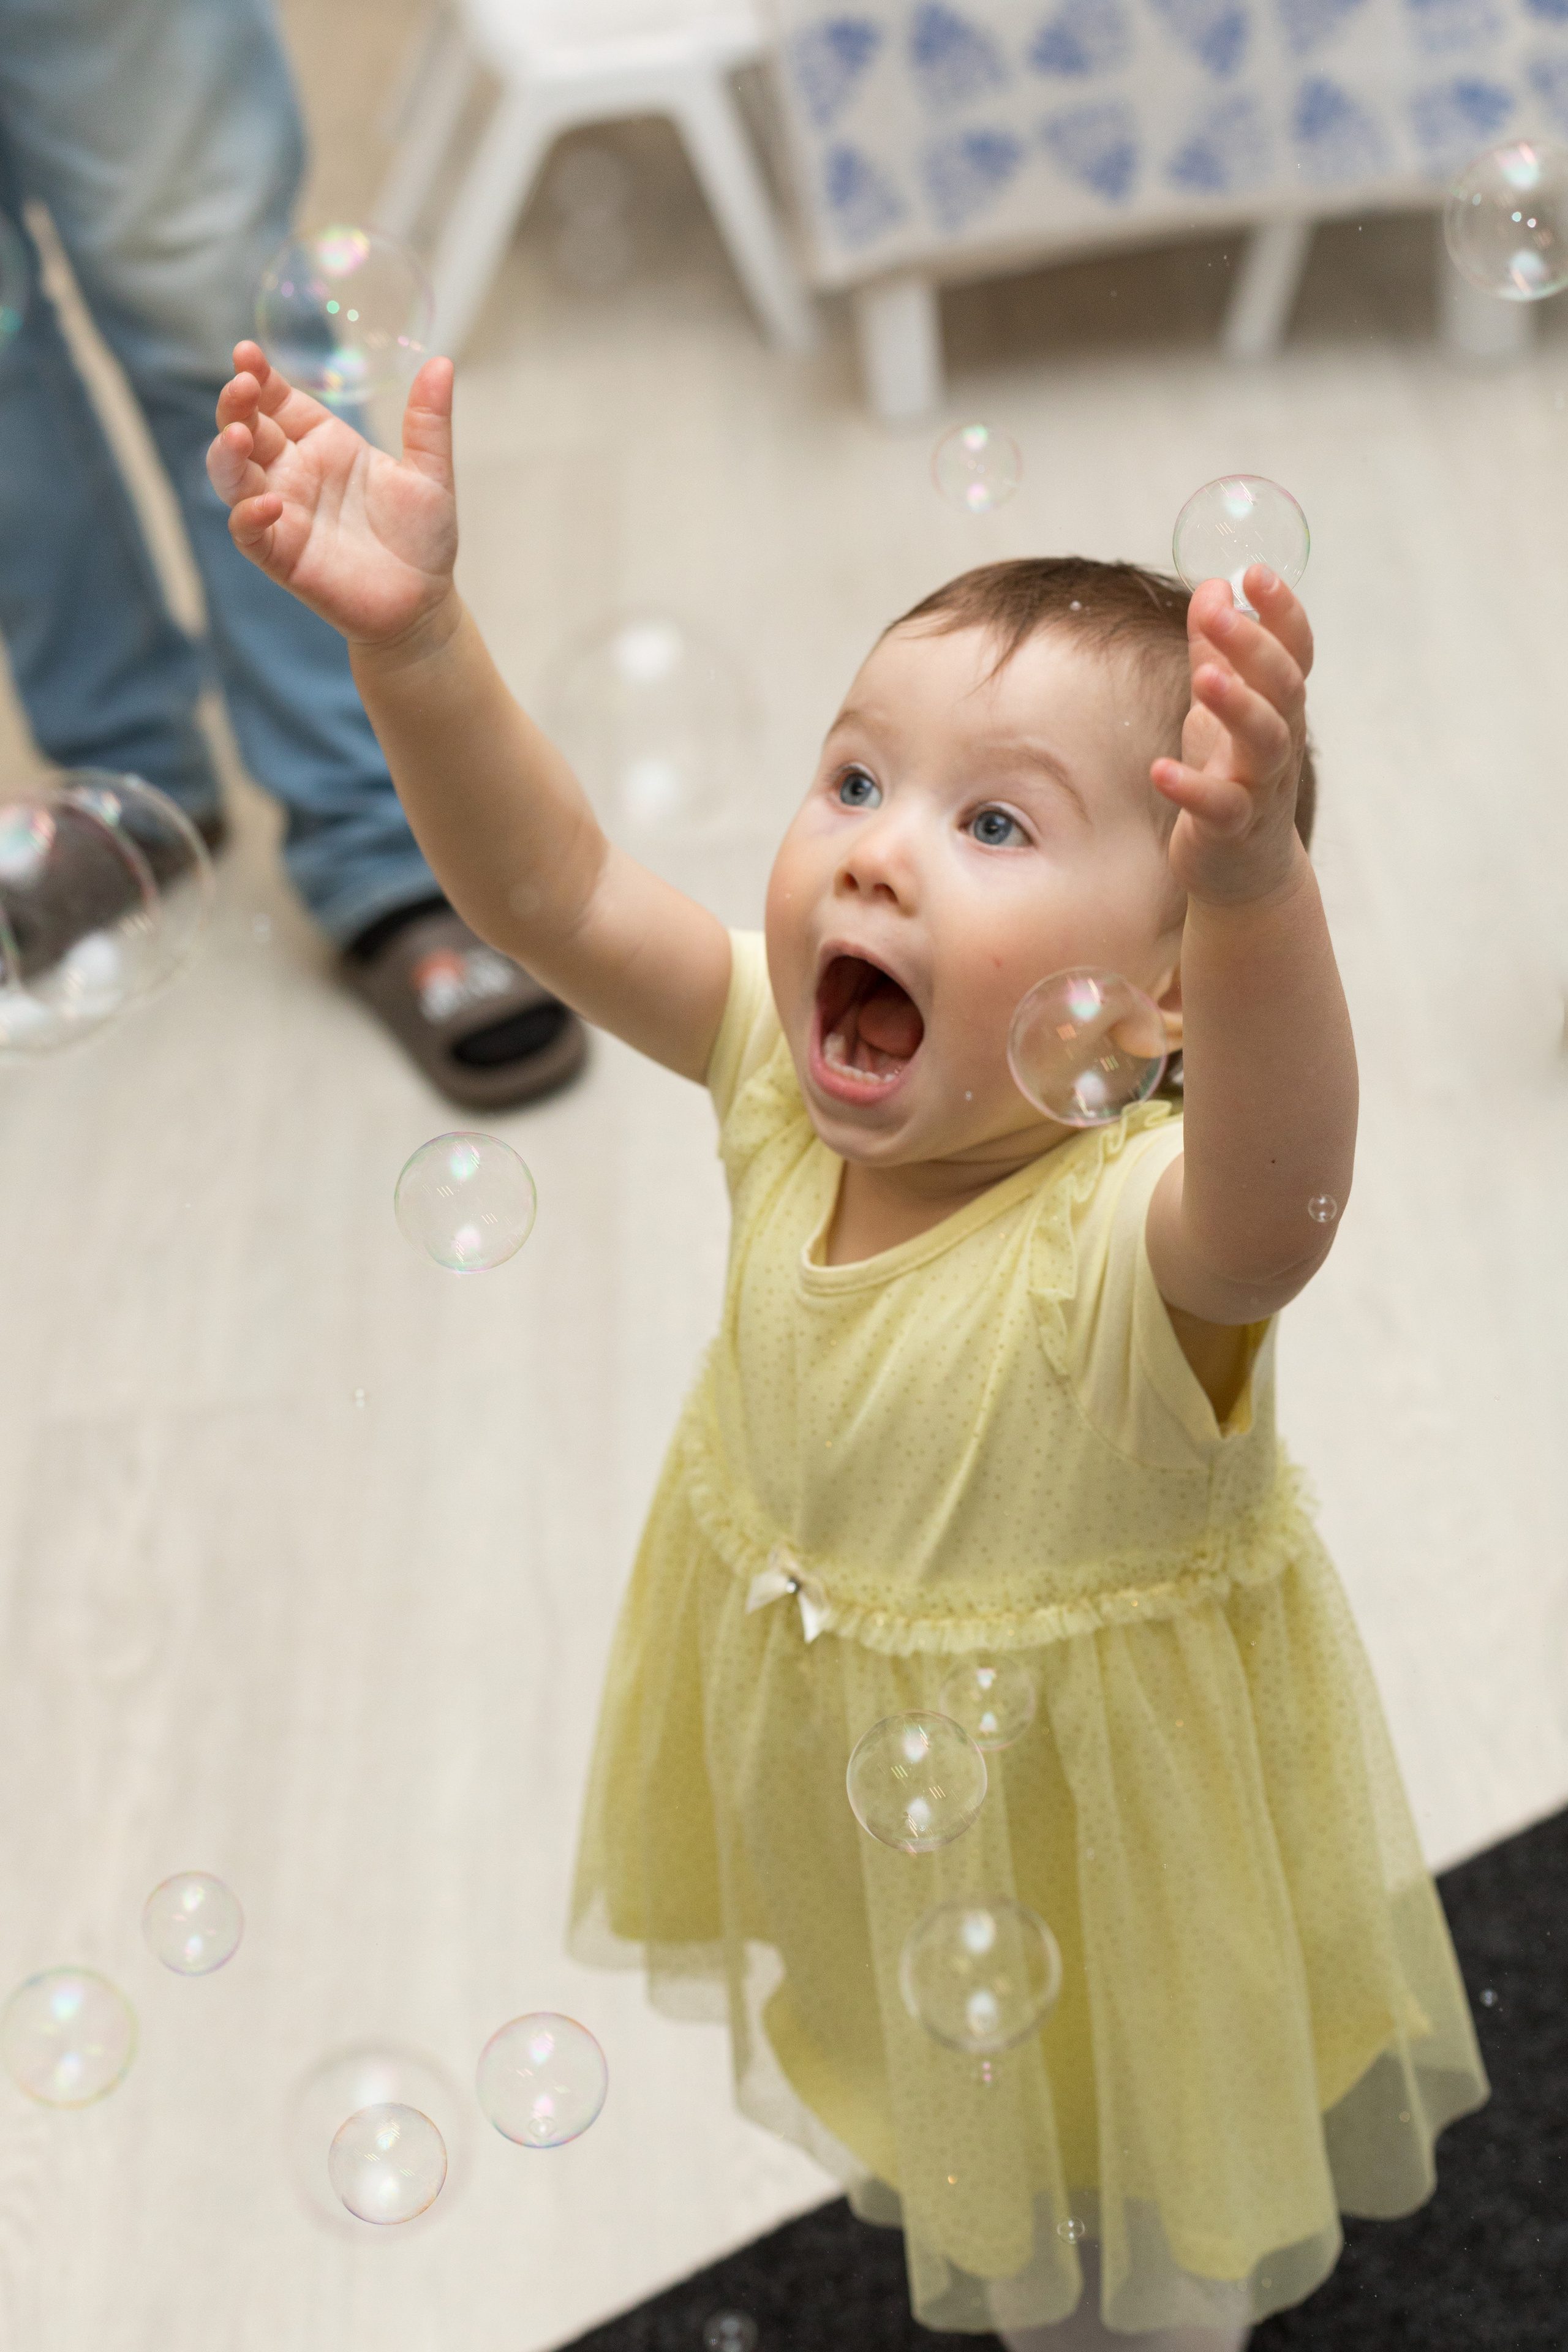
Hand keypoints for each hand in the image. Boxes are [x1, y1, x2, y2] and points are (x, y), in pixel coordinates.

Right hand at [205, 342, 459, 648]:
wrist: (423, 604)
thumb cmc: (422, 538)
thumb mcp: (430, 474)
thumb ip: (429, 422)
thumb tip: (442, 362)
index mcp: (323, 443)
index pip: (278, 400)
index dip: (259, 376)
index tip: (247, 354)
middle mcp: (294, 472)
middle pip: (245, 429)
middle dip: (236, 405)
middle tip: (243, 386)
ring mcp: (284, 513)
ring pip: (233, 476)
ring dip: (227, 454)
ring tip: (239, 436)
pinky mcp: (281, 555)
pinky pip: (248, 532)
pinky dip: (249, 517)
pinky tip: (268, 504)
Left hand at [1152, 567, 1312, 907]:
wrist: (1243, 869)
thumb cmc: (1232, 776)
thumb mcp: (1222, 707)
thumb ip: (1217, 650)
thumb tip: (1214, 586)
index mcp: (1280, 707)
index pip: (1295, 651)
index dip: (1282, 612)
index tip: (1256, 572)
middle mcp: (1280, 742)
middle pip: (1284, 687)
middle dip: (1254, 647)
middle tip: (1216, 612)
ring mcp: (1261, 786)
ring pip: (1266, 741)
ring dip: (1238, 707)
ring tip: (1204, 679)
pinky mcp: (1234, 829)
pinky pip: (1220, 807)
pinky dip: (1191, 788)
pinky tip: (1158, 769)